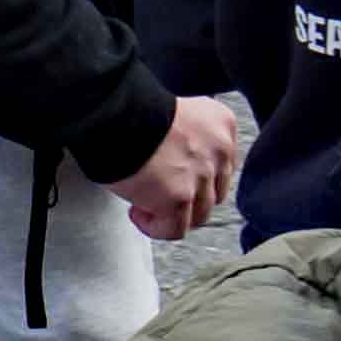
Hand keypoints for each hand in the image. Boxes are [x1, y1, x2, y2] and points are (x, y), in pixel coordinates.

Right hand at [108, 95, 242, 241]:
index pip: (223, 164)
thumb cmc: (133, 111)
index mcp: (221, 124)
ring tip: (144, 204)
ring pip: (199, 214)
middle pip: (214, 192)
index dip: (196, 175)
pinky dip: (156, 227)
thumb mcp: (174, 112)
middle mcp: (219, 151)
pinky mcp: (180, 198)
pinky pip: (174, 229)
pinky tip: (138, 212)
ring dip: (171, 213)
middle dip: (188, 197)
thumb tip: (170, 156)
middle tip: (158, 192)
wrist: (118, 116)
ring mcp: (202, 177)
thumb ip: (184, 134)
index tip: (173, 175)